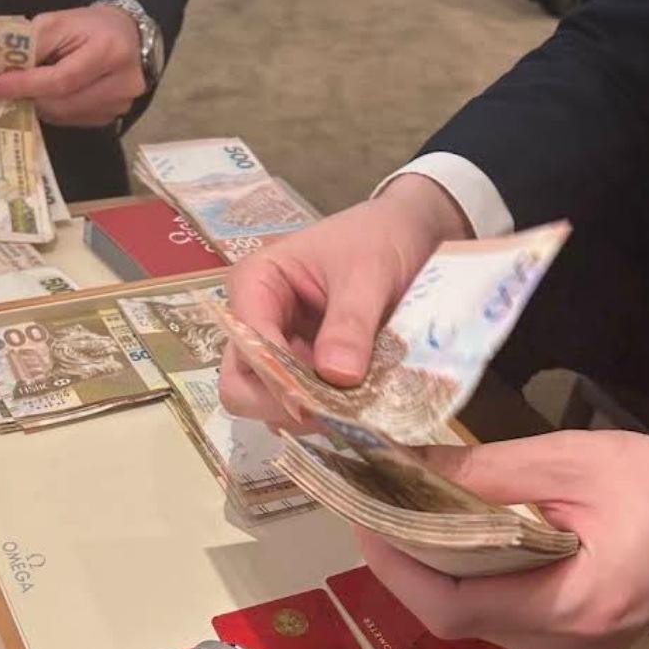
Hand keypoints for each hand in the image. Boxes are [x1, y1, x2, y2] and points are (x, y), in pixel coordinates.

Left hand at [0, 5, 145, 126]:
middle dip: (29, 96)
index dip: (26, 85)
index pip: (63, 79)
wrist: (125, 34)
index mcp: (110, 51)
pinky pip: (73, 120)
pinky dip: (54, 109)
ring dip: (40, 104)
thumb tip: (3, 71)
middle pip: (63, 103)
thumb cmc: (89, 26)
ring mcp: (121, 103)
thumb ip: (32, 44)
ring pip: (65, 115)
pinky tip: (50, 95)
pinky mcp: (114, 116)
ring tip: (28, 89)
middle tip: (5, 89)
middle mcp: (123, 82)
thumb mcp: (58, 22)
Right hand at [218, 173, 471, 422]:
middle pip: (241, 385)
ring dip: (308, 415)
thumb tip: (336, 377)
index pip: (248, 345)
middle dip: (284, 405)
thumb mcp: (368, 274)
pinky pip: (298, 405)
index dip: (277, 380)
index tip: (319, 405)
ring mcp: (278, 348)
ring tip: (356, 410)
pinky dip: (324, 415)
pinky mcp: (302, 368)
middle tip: (337, 415)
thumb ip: (350, 323)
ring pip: (268, 403)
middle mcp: (255, 321)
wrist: (407, 232)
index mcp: (255, 284)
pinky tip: (358, 408)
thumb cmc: (379, 238)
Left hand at [358, 429, 648, 648]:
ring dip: (434, 568)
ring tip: (405, 509)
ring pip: (473, 617)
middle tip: (374, 502)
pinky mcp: (571, 644)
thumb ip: (487, 471)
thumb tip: (406, 465)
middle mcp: (562, 647)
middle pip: (455, 615)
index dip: (395, 566)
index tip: (361, 517)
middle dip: (405, 560)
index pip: (451, 609)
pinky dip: (470, 575)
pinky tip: (457, 533)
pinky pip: (500, 614)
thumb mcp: (572, 460)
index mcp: (569, 606)